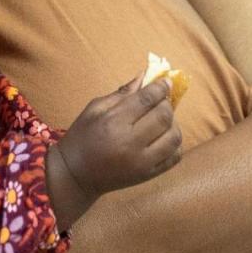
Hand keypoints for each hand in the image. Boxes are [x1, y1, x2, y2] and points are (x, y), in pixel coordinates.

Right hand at [57, 73, 180, 200]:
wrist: (76, 176)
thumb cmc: (82, 138)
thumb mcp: (95, 109)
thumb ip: (122, 93)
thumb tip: (145, 76)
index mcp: (114, 122)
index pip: (147, 100)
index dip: (160, 87)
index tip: (165, 81)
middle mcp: (131, 143)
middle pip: (163, 117)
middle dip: (166, 103)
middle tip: (161, 100)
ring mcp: (143, 162)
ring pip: (174, 137)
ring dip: (173, 123)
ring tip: (162, 119)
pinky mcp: (149, 175)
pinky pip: (174, 157)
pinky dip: (175, 143)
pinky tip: (164, 136)